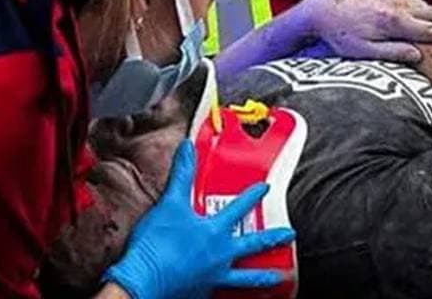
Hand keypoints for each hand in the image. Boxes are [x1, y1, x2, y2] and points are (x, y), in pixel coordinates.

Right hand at [102, 141, 293, 298]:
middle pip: (253, 245)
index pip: (239, 207)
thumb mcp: (169, 205)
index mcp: (215, 231)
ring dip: (264, 278)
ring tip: (277, 279)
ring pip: (246, 278)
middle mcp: (220, 255)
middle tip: (289, 235)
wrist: (142, 282)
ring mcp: (214, 278)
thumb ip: (181, 176)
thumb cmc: (156, 245)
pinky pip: (223, 292)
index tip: (266, 187)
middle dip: (273, 239)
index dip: (253, 194)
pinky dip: (232, 293)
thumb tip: (187, 148)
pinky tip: (235, 294)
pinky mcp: (202, 294)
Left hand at [296, 0, 431, 63]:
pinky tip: (421, 19)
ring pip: (424, 5)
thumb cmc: (340, 35)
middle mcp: (397, 5)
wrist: (322, 9)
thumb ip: (393, 52)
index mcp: (394, 23)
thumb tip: (418, 55)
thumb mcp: (363, 51)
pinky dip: (422, 10)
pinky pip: (412, 0)